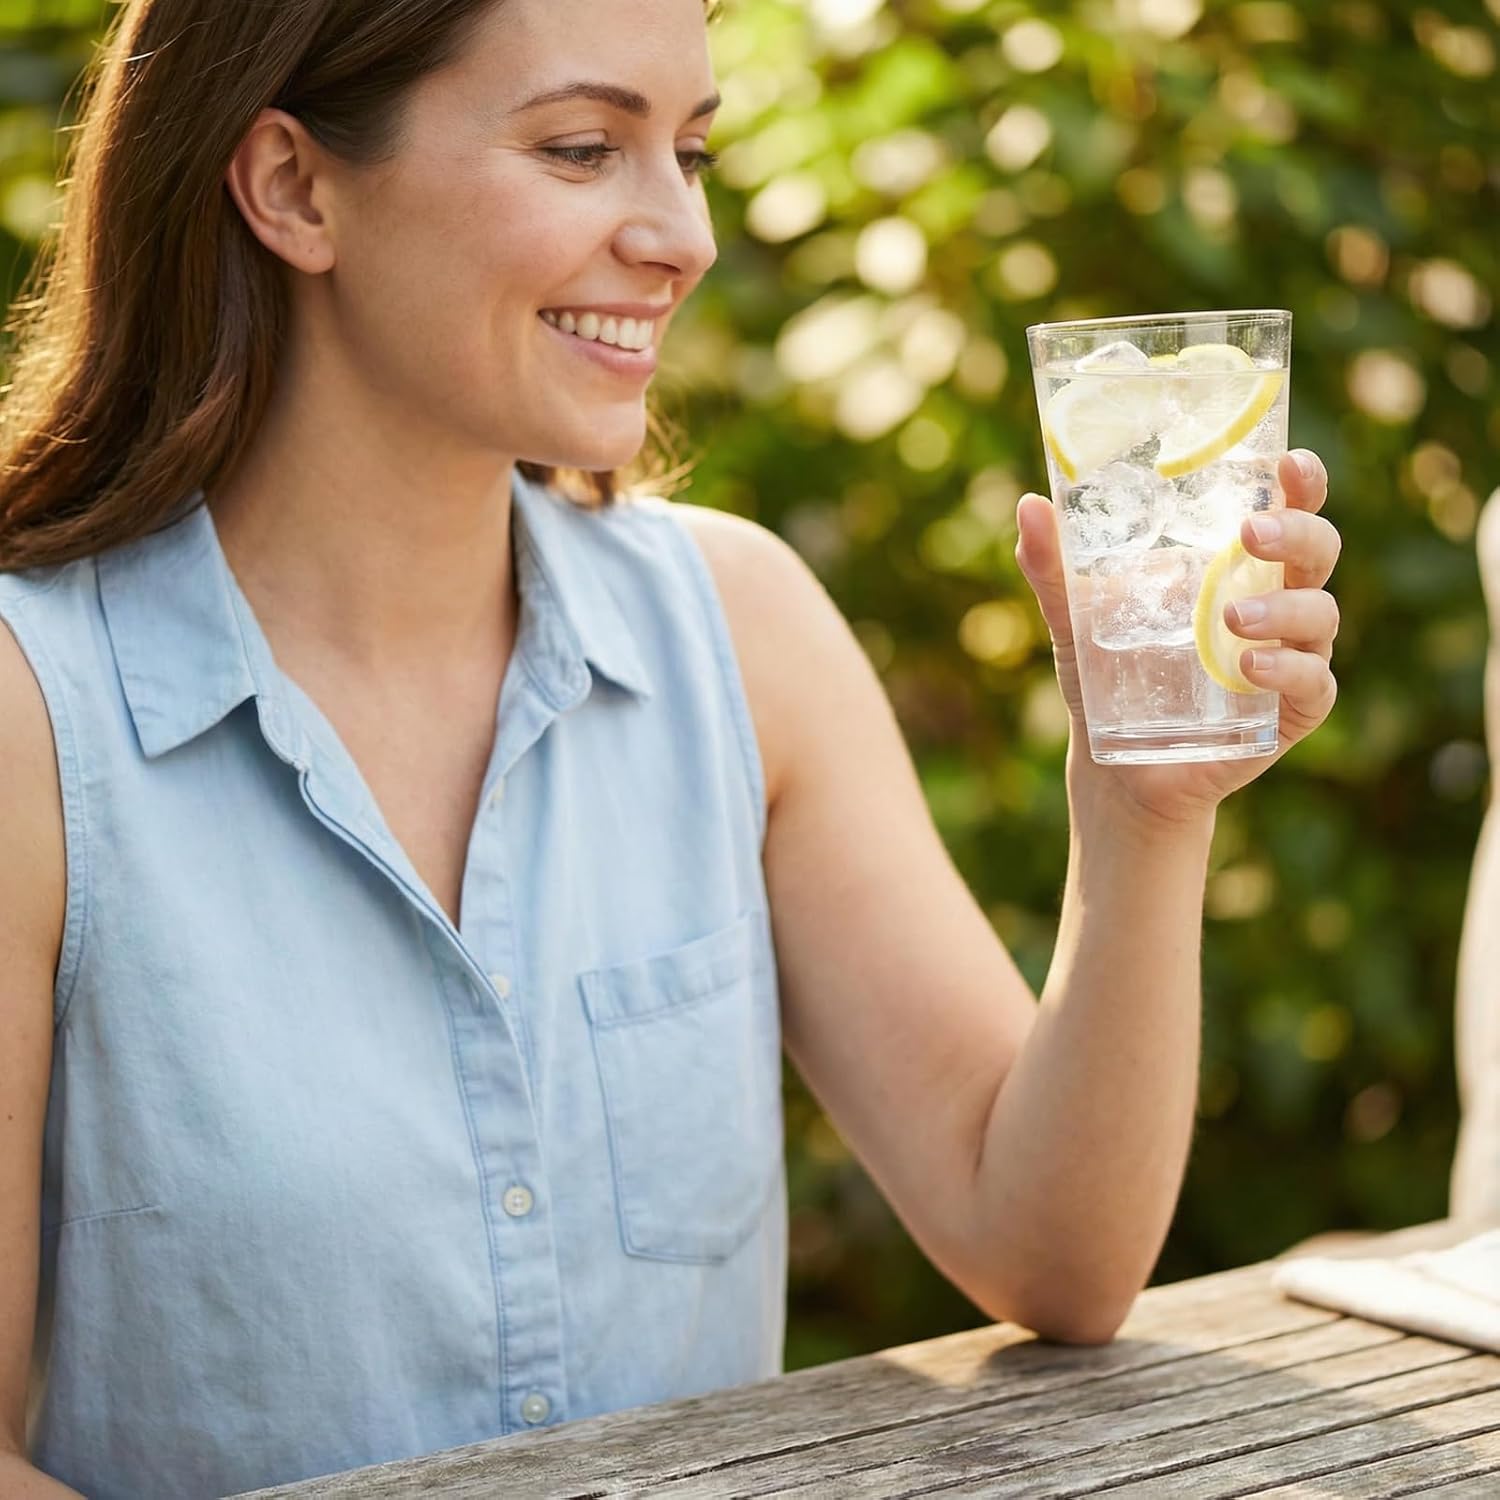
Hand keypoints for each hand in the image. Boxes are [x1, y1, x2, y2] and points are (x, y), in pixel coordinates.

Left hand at [1015, 450, 1339, 830]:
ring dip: (1284, 607)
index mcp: (1235, 563)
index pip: (1286, 508)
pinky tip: (1249, 666)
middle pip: (1316, 550)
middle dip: (1296, 533)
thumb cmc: (1107, 677)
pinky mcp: (1291, 710)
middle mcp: (1276, 599)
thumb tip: (1029, 507)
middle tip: (1249, 532)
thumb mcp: (1075, 618)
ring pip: (1320, 613)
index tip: (1288, 464)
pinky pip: (1312, 682)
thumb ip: (1054, 568)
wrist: (1117, 765)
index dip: (1300, 483)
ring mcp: (1291, 654)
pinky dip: (1287, 670)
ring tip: (1232, 617)